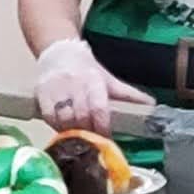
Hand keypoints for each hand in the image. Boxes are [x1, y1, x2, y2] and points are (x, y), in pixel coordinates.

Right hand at [35, 37, 152, 135]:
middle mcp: (74, 82)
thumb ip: (128, 94)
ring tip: (76, 136)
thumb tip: (152, 105)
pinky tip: (61, 128)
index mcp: (94, 79)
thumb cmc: (85, 69)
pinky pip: (48, 115)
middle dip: (87, 131)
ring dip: (70, 131)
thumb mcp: (108, 79)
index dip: (102, 126)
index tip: (105, 138)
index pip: (99, 108)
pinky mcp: (41, 91)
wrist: (59, 52)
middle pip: (81, 116)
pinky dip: (55, 125)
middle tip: (91, 141)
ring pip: (63, 118)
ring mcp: (56, 87)